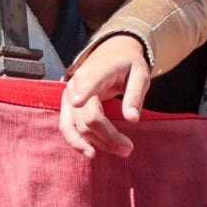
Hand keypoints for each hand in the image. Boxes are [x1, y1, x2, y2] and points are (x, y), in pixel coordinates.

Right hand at [60, 33, 151, 157]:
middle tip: (129, 149)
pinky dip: (77, 141)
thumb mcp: (140, 73)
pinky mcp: (66, 105)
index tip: (78, 102)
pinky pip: (67, 127)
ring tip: (117, 152)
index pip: (89, 83)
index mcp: (98, 70)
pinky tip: (91, 151)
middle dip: (108, 137)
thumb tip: (133, 119)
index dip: (84, 93)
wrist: (112, 54)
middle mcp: (77, 83)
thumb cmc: (128, 64)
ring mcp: (68, 95)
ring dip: (93, 144)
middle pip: (89, 117)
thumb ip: (136, 94)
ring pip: (75, 126)